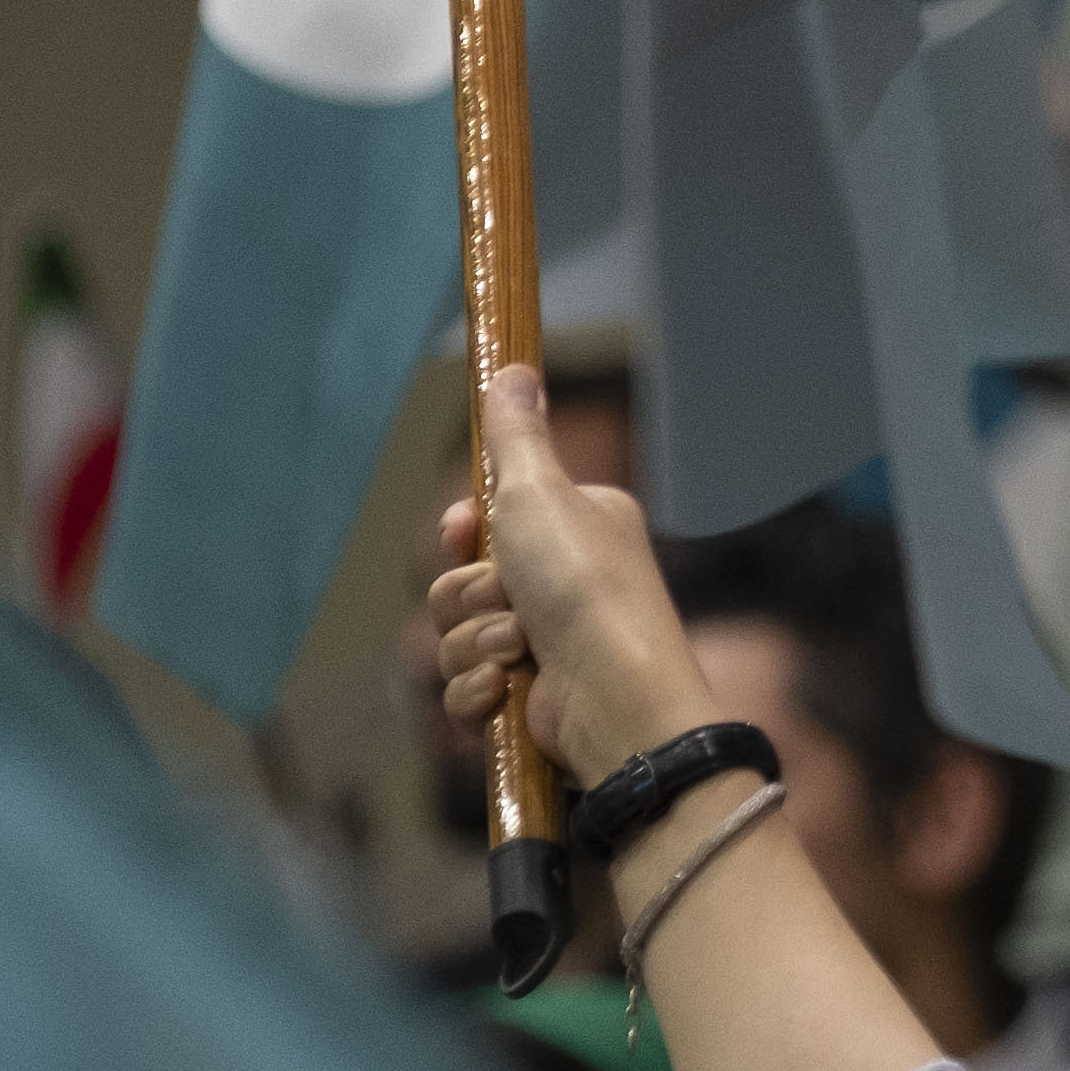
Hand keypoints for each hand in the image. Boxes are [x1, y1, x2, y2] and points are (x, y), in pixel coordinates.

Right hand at [425, 366, 709, 787]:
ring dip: (476, 643)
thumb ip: (516, 435)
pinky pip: (465, 690)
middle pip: (458, 581)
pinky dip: (481, 693)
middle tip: (509, 599)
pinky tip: (512, 692)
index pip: (485, 521)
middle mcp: (563, 584)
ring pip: (455, 637)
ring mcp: (544, 647)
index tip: (463, 533)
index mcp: (575, 527)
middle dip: (470, 594)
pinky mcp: (526, 702)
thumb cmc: (583, 587)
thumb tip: (513, 368)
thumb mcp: (540, 492)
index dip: (461, 533)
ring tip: (521, 651)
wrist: (614, 697)